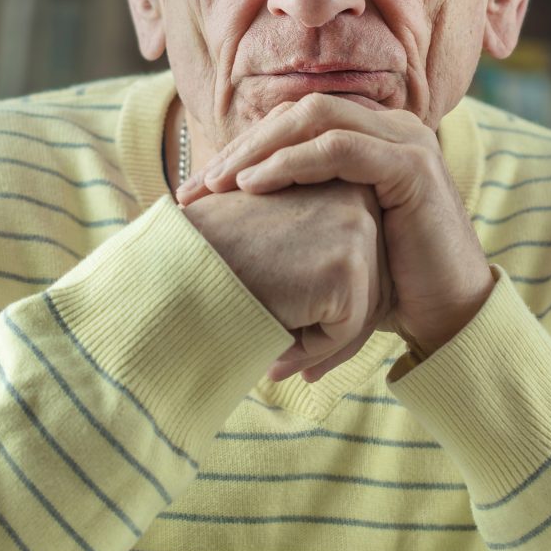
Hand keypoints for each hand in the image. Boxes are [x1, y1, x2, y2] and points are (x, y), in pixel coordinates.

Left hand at [177, 95, 493, 358]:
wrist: (450, 315)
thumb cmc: (391, 284)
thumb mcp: (340, 234)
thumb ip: (304, 208)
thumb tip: (240, 213)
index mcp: (376, 136)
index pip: (297, 120)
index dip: (244, 145)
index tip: (198, 187)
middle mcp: (393, 128)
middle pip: (299, 111)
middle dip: (242, 145)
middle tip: (196, 186)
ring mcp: (406, 141)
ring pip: (315, 118)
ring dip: (257, 148)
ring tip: (216, 186)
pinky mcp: (412, 166)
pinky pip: (339, 148)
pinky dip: (289, 162)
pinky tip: (253, 186)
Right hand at [181, 181, 391, 381]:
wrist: (175, 263)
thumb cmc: (212, 257)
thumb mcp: (276, 243)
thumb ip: (315, 259)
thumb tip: (343, 309)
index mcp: (341, 185)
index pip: (366, 262)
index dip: (335, 309)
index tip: (297, 337)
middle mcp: (357, 200)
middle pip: (375, 285)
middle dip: (337, 334)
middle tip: (293, 365)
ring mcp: (355, 231)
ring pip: (364, 311)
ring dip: (324, 346)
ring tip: (277, 360)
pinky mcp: (346, 266)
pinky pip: (346, 328)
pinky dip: (313, 350)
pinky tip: (274, 353)